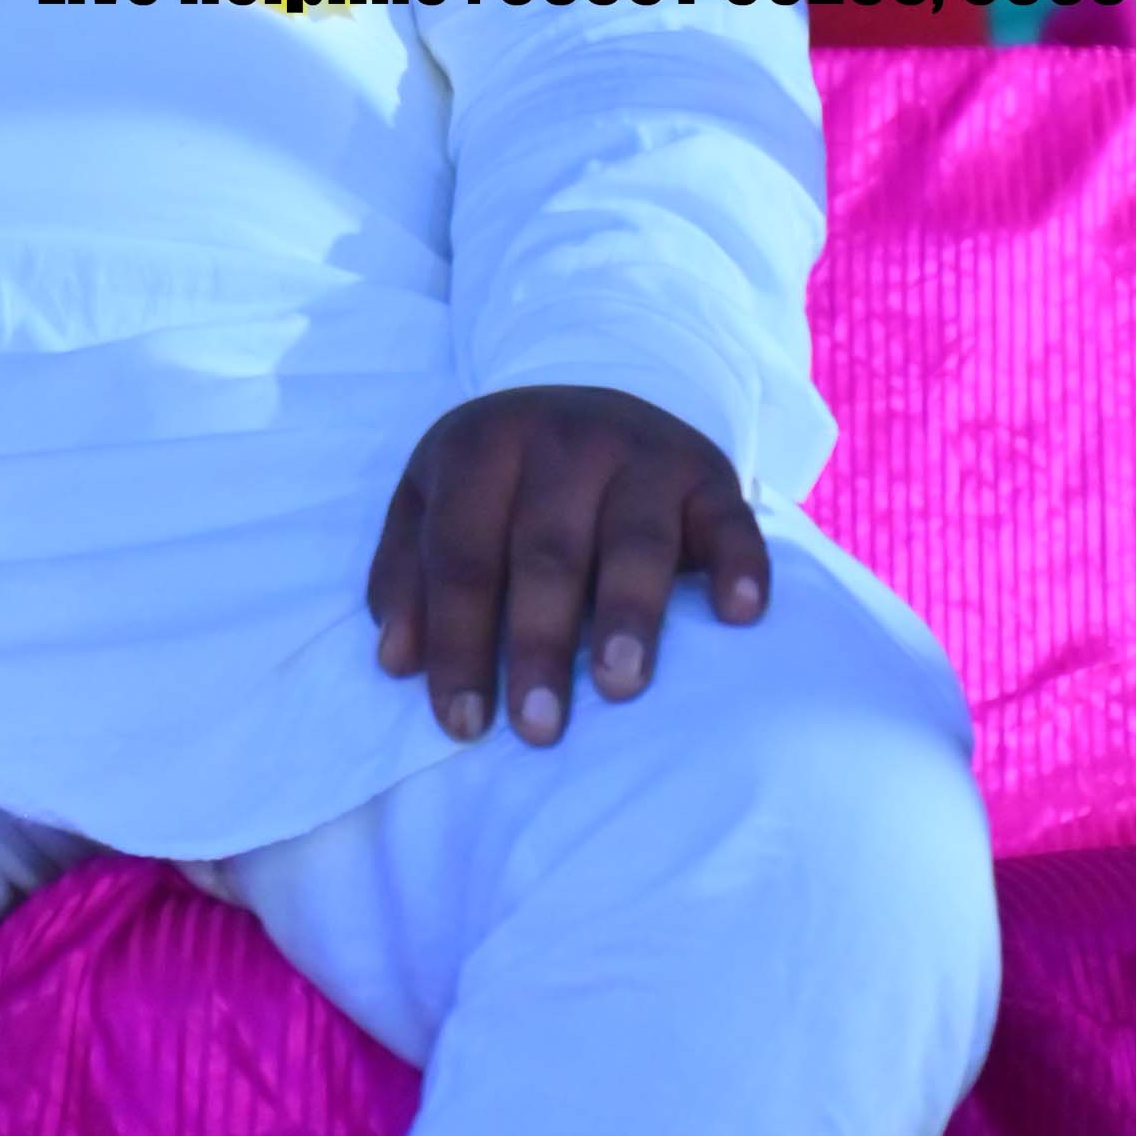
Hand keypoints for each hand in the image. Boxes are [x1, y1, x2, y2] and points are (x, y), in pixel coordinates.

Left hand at [367, 385, 769, 747]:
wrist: (594, 407)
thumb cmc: (505, 484)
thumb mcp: (435, 503)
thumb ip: (409, 575)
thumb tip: (396, 663)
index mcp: (481, 447)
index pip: (461, 555)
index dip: (457, 641)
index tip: (462, 724)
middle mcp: (564, 440)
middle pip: (545, 552)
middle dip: (538, 643)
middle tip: (538, 729)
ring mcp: (643, 453)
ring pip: (635, 538)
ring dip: (629, 615)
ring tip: (620, 688)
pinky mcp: (710, 473)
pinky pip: (732, 521)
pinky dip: (738, 566)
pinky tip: (738, 616)